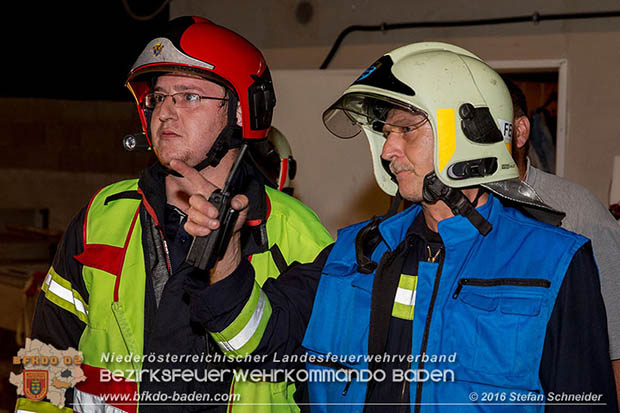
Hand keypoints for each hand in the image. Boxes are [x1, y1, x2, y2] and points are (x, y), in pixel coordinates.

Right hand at [169, 159, 248, 282]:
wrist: (230, 237)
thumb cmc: (234, 219)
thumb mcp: (242, 207)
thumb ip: (241, 201)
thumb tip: (235, 202)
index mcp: (209, 192)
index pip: (195, 178)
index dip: (184, 169)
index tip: (174, 163)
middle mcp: (200, 202)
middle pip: (195, 199)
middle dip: (205, 208)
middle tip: (216, 215)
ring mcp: (194, 214)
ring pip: (193, 214)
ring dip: (205, 221)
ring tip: (215, 225)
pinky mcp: (192, 226)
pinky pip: (190, 226)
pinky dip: (199, 230)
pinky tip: (207, 231)